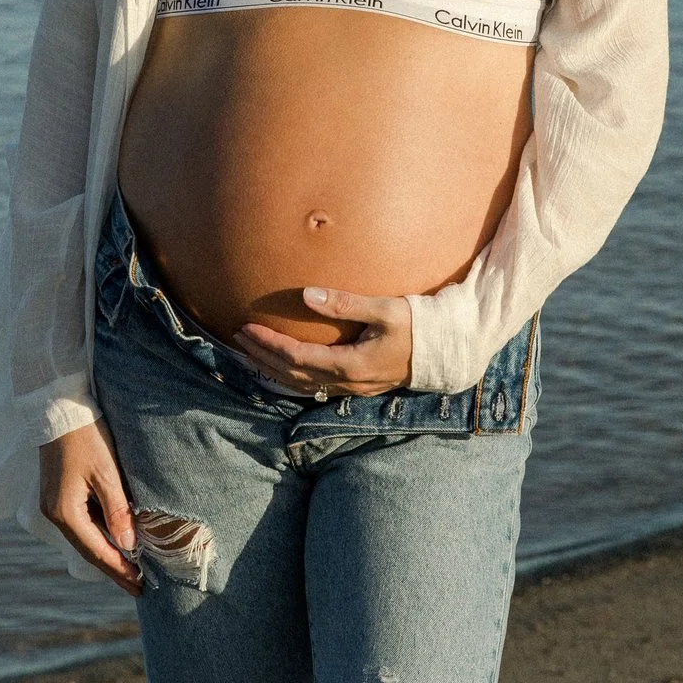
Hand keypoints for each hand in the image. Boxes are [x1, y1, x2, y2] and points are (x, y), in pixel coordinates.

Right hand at [38, 421, 141, 595]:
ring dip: (108, 553)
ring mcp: (53, 504)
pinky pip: (83, 523)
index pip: (96, 551)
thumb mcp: (106, 473)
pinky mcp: (58, 494)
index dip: (120, 570)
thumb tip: (127, 547)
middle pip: (88, 550)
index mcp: (64, 512)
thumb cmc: (86, 437)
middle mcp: (54, 513)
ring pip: (86, 538)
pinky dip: (101, 535)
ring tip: (133, 568)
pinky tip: (118, 540)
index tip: (141, 585)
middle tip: (139, 586)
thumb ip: (118, 511)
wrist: (60, 407)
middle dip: (114, 568)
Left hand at [231, 287, 413, 398]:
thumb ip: (345, 303)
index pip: (296, 357)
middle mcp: (346, 382)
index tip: (247, 327)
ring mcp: (351, 388)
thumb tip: (307, 294)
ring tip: (251, 352)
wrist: (445, 351)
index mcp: (350, 365)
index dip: (268, 344)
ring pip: (300, 384)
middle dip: (262, 356)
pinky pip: (313, 386)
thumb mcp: (385, 309)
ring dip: (273, 369)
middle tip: (238, 337)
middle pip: (291, 374)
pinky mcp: (356, 386)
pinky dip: (291, 376)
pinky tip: (282, 366)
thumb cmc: (417, 325)